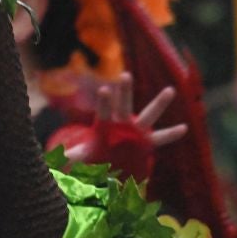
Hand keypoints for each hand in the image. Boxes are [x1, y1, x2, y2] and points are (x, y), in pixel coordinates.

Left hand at [51, 73, 186, 180]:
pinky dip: (172, 134)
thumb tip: (52, 162)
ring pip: (149, 115)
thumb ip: (71, 156)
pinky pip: (162, 137)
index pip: (103, 110)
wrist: (110, 156)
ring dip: (159, 104)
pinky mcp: (147, 140)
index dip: (104, 101)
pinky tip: (185, 128)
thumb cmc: (96, 151)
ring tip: (171, 90)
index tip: (104, 89)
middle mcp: (122, 123)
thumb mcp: (84, 155)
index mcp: (105, 124)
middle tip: (124, 75)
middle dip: (125, 92)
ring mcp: (136, 129)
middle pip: (124, 105)